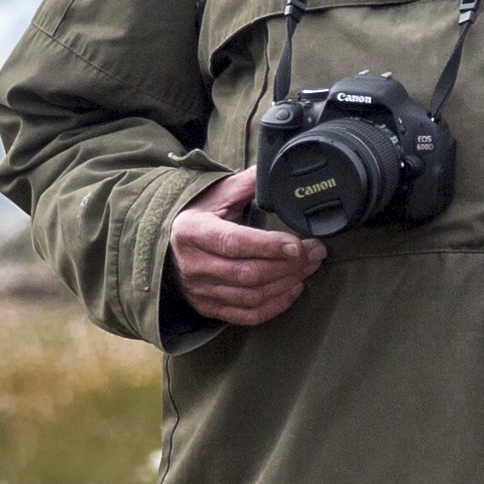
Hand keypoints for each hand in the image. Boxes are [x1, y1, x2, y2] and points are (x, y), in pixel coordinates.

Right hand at [167, 169, 321, 329]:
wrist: (167, 245)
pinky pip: (246, 315)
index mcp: (193, 231)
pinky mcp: (209, 307)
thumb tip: (276, 168)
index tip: (298, 244)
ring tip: (310, 266)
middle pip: (248, 273)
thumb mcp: (217, 194)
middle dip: (289, 264)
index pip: (234, 242)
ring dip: (287, 283)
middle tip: (316, 251)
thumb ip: (247, 183)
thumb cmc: (198, 216)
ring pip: (251, 295)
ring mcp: (201, 290)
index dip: (268, 246)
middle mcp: (194, 265)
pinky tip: (293, 289)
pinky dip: (275, 305)